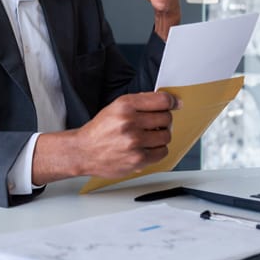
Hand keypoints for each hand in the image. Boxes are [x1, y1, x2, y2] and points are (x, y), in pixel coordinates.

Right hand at [30, 91, 178, 184]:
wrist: (83, 151)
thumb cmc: (101, 130)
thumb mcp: (116, 107)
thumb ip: (141, 103)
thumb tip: (169, 102)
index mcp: (125, 105)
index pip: (161, 100)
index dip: (172, 101)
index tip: (175, 104)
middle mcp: (129, 122)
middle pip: (166, 118)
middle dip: (163, 120)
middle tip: (153, 124)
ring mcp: (134, 142)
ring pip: (166, 135)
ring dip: (160, 136)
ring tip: (148, 137)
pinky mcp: (137, 159)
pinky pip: (162, 152)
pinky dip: (158, 150)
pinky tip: (147, 148)